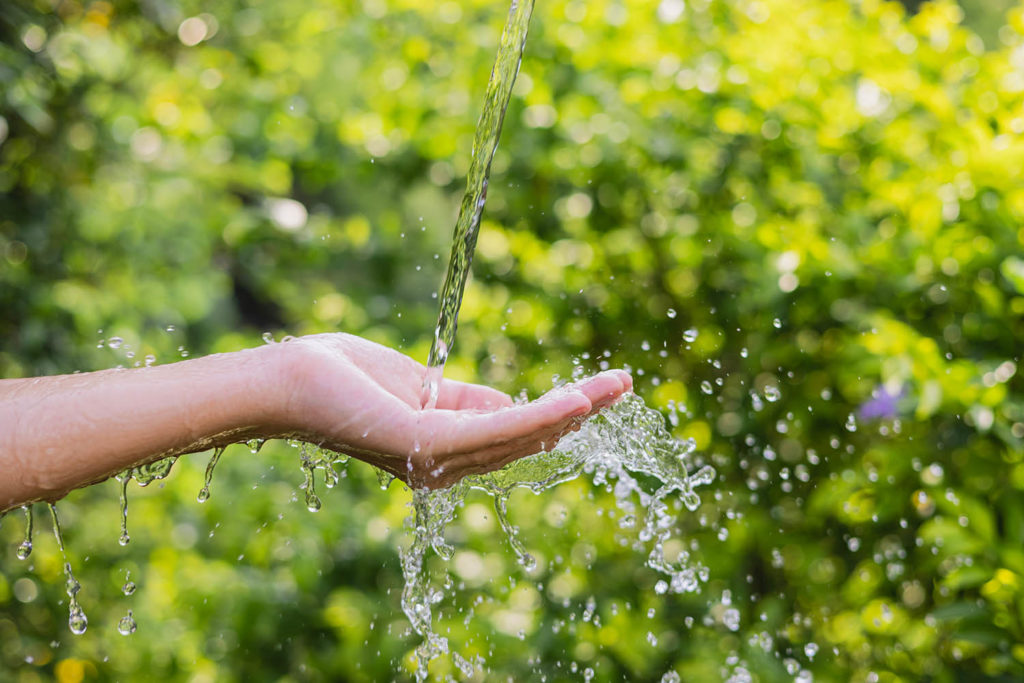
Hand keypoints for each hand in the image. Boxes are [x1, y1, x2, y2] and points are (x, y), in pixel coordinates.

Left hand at [273, 334, 631, 488]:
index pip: (512, 433)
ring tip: (615, 386)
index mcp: (443, 450)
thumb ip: (464, 400)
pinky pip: (498, 430)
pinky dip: (541, 416)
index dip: (557, 412)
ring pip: (522, 434)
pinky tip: (576, 400)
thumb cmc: (341, 376)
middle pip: (527, 438)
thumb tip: (512, 407)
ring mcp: (438, 458)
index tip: (594, 391)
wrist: (287, 379)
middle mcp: (445, 465)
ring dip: (573, 409)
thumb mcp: (419, 386)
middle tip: (622, 384)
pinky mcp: (430, 443)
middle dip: (578, 411)